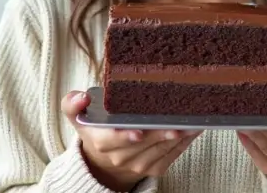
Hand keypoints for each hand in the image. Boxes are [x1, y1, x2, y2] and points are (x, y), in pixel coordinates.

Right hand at [62, 91, 200, 191]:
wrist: (105, 159)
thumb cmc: (97, 130)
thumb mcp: (79, 116)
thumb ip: (72, 104)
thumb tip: (81, 97)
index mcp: (100, 141)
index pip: (112, 141)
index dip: (125, 136)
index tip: (138, 130)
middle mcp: (119, 157)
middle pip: (143, 144)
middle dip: (161, 132)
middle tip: (177, 121)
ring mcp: (138, 165)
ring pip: (161, 150)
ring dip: (178, 136)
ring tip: (192, 121)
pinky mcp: (154, 168)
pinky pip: (172, 155)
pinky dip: (184, 142)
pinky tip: (193, 128)